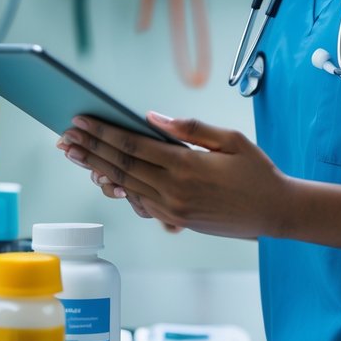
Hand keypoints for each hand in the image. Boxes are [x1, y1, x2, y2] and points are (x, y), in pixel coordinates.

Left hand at [56, 112, 290, 239]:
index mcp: (186, 166)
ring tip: (77, 156)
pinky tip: (107, 178)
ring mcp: (172, 210)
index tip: (81, 121)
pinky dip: (121, 190)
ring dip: (98, 170)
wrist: (275, 213)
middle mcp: (173, 191)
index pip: (132, 146)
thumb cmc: (257, 173)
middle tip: (65, 138)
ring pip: (125, 187)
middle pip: (121, 167)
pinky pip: (141, 204)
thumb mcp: (230, 140)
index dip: (103, 132)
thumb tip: (152, 118)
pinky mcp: (176, 221)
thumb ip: (190, 129)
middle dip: (90, 150)